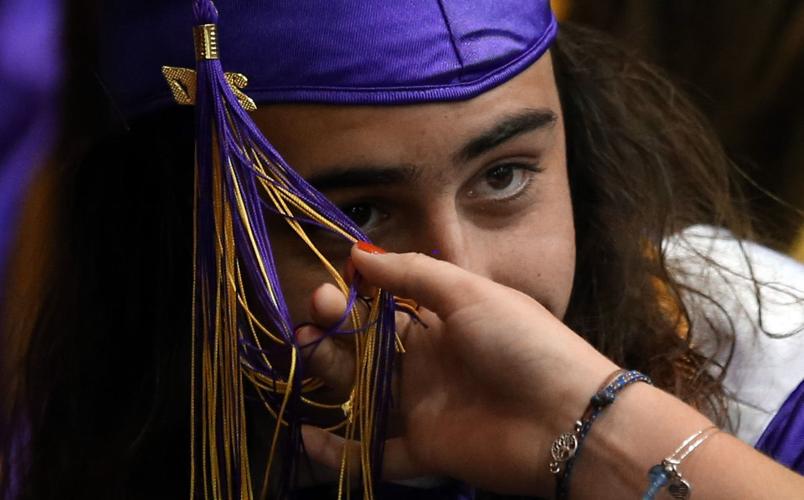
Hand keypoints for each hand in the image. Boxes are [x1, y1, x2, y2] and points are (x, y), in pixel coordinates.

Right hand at [298, 244, 618, 495]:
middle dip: (334, 329)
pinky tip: (305, 434)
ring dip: (326, 373)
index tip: (330, 283)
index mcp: (441, 323)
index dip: (355, 297)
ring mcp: (424, 407)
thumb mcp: (468, 293)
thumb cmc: (522, 343)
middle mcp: (428, 363)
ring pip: (361, 393)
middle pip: (366, 347)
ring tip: (301, 348)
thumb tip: (358, 252)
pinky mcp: (425, 450)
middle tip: (310, 313)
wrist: (567, 418)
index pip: (385, 307)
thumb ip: (412, 274)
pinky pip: (374, 453)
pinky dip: (338, 452)